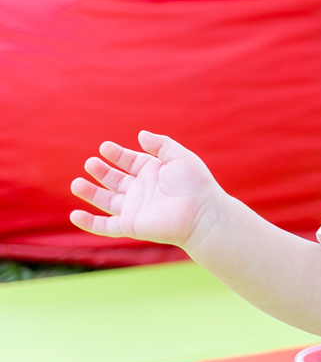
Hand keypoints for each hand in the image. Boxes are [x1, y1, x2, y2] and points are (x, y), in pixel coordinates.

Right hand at [70, 131, 225, 248]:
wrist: (203, 214)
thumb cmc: (196, 184)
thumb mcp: (180, 157)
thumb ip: (161, 144)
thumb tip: (140, 135)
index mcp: (153, 173)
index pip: (129, 162)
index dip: (116, 154)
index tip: (105, 147)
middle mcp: (142, 190)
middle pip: (115, 180)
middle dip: (101, 171)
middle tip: (90, 163)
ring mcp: (135, 209)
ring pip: (106, 201)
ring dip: (90, 193)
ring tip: (76, 183)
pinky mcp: (131, 226)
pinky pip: (105, 226)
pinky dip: (89, 223)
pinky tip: (75, 214)